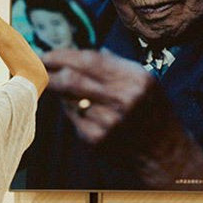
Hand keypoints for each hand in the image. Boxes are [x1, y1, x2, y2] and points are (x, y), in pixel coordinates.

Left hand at [42, 49, 202, 188]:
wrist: (163, 150)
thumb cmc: (152, 109)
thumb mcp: (144, 79)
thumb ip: (114, 64)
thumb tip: (79, 52)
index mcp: (134, 79)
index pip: (89, 60)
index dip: (63, 55)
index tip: (48, 54)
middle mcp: (121, 100)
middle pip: (72, 79)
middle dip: (50, 72)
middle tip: (39, 68)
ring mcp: (107, 122)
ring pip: (68, 99)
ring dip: (63, 92)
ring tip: (66, 89)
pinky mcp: (96, 139)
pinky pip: (73, 117)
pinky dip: (72, 110)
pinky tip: (83, 109)